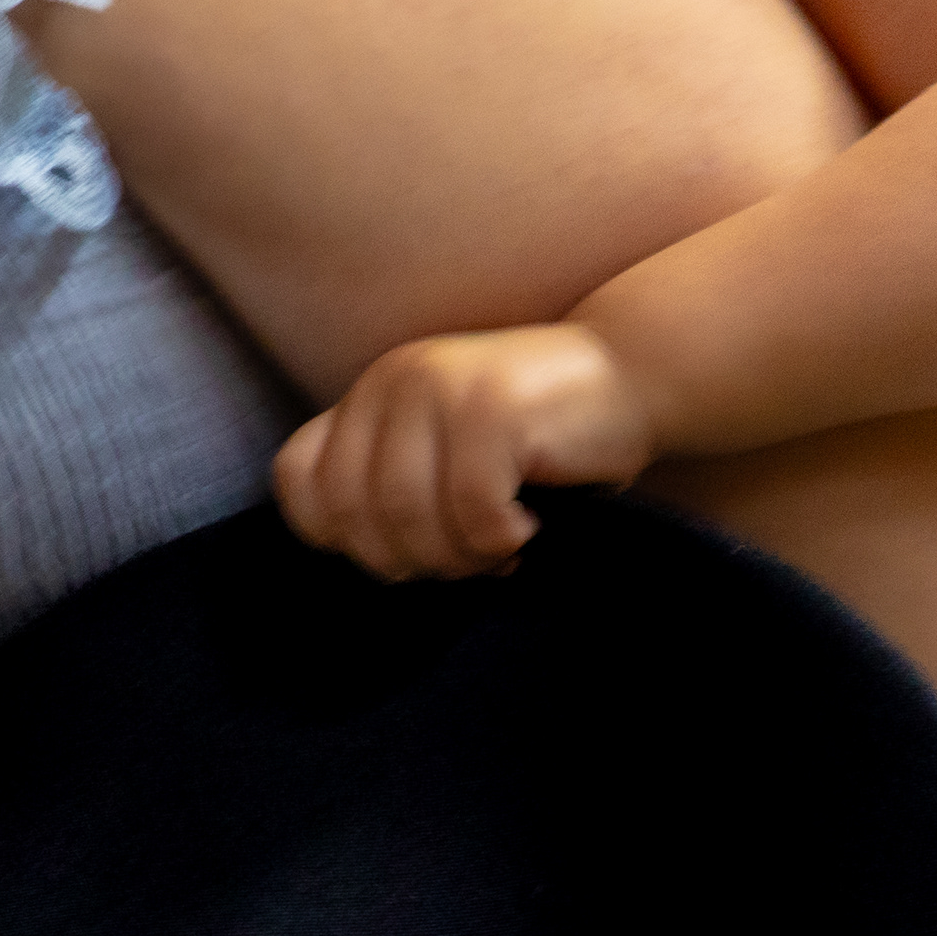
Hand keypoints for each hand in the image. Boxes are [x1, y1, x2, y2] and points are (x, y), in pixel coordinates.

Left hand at [273, 324, 657, 579]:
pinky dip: (502, 539)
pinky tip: (531, 524)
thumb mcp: (445, 454)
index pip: (301, 483)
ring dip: (459, 556)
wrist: (635, 375)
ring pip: (408, 517)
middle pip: (354, 514)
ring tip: (502, 547)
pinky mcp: (492, 407)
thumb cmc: (542, 438)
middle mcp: (392, 381)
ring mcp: (440, 387)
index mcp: (372, 396)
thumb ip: (391, 486)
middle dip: (413, 560)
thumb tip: (366, 560)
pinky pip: (472, 511)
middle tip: (469, 559)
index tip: (408, 548)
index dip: (344, 538)